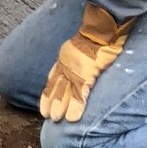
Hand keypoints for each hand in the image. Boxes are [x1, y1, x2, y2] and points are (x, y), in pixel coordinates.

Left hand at [39, 4, 136, 122]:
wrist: (101, 26)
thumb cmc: (96, 32)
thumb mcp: (80, 43)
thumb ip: (77, 54)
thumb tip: (81, 59)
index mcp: (65, 58)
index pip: (53, 77)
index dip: (48, 91)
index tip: (44, 101)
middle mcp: (66, 65)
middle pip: (56, 87)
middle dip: (51, 102)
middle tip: (47, 116)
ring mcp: (75, 71)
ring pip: (65, 93)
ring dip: (61, 108)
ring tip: (56, 120)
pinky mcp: (87, 75)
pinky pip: (80, 95)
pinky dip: (76, 107)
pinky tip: (72, 118)